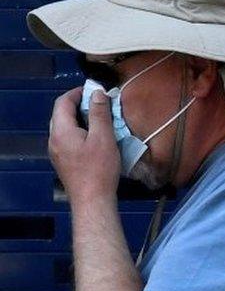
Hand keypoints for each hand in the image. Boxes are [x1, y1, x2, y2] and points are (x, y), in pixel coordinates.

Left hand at [48, 87, 119, 203]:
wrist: (92, 200)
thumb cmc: (99, 168)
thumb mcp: (103, 137)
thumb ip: (99, 113)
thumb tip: (97, 93)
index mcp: (61, 131)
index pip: (62, 103)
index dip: (77, 92)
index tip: (94, 90)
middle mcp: (53, 140)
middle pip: (60, 114)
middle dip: (77, 104)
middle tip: (98, 102)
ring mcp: (56, 152)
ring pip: (63, 127)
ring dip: (78, 118)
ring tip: (98, 118)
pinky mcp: (62, 161)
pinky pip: (66, 138)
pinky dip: (78, 130)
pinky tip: (93, 137)